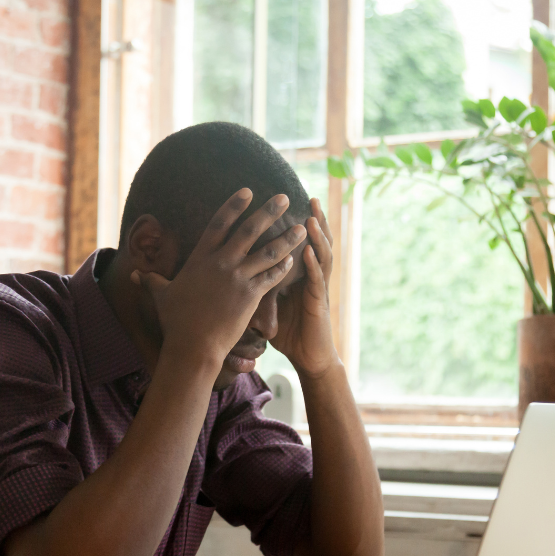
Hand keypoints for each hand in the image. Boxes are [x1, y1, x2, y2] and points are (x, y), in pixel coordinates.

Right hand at [132, 189, 306, 369]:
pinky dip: (284, 267)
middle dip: (269, 211)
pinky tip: (294, 259)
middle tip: (285, 197)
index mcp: (201, 258)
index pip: (219, 223)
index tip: (248, 190)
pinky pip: (272, 277)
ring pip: (268, 252)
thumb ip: (150, 280)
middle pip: (249, 230)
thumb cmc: (176, 322)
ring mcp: (238, 278)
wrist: (193, 346)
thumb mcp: (160, 296)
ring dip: (287, 238)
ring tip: (303, 227)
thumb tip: (132, 274)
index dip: (234, 205)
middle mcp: (221, 263)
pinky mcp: (251, 296)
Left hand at [272, 198, 339, 378]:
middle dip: (313, 219)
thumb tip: (234, 278)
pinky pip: (317, 281)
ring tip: (311, 217)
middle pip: (313, 242)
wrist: (308, 358)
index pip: (296, 243)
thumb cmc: (289, 333)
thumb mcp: (271, 306)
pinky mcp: (318, 303)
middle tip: (307, 197)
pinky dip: (313, 264)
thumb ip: (257, 288)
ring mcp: (316, 288)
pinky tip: (307, 251)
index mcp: (297, 275)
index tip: (285, 204)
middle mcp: (309, 277)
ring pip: (320, 256)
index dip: (293, 224)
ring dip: (317, 236)